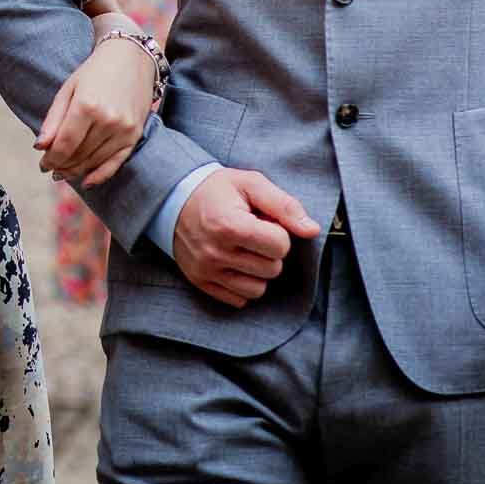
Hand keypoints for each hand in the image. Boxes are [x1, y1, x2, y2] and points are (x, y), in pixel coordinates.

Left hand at [35, 35, 155, 186]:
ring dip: (77, 170)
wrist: (131, 58)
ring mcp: (125, 129)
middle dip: (61, 165)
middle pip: (79, 155)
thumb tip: (40, 147)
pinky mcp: (136, 135)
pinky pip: (116, 163)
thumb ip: (53, 120)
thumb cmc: (95, 72)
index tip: (43, 164)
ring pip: (95, 161)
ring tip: (64, 172)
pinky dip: (100, 175)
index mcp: (87, 106)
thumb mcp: (68, 89)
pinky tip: (86, 181)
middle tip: (50, 168)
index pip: (64, 144)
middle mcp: (108, 120)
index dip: (51, 158)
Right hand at [171, 169, 319, 307]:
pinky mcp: (200, 282)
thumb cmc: (217, 190)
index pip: (280, 246)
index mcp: (229, 225)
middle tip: (252, 234)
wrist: (173, 198)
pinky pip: (239, 299)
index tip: (262, 222)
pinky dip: (242, 284)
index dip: (278, 232)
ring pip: (258, 289)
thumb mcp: (251, 183)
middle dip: (269, 252)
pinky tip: (234, 263)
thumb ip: (284, 205)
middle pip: (272, 269)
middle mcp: (215, 252)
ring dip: (258, 271)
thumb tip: (312, 230)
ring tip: (244, 249)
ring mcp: (206, 270)